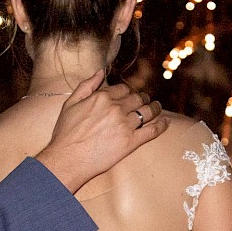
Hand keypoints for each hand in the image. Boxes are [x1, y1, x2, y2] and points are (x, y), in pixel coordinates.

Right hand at [36, 70, 167, 192]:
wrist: (67, 159)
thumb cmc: (65, 133)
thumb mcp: (70, 103)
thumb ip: (86, 85)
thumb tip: (100, 72)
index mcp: (102, 97)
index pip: (123, 89)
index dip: (129, 92)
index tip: (130, 96)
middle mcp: (115, 108)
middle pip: (138, 98)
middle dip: (143, 98)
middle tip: (147, 101)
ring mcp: (125, 125)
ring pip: (148, 112)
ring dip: (156, 108)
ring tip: (157, 108)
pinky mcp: (131, 142)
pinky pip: (152, 130)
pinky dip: (162, 125)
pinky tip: (166, 123)